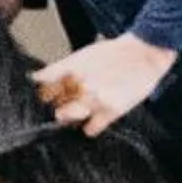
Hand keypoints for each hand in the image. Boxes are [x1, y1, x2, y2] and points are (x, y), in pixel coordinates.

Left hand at [34, 33, 175, 136]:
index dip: (43, 94)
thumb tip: (36, 78)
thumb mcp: (83, 55)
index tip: (47, 98)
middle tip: (67, 105)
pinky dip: (89, 127)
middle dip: (58, 106)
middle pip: (53, 103)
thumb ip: (59, 68)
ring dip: (70, 117)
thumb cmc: (115, 53)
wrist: (144, 53)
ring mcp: (93, 98)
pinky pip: (89, 129)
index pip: (43, 86)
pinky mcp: (109, 111)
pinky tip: (94, 120)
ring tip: (79, 112)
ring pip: (65, 118)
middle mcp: (79, 83)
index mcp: (71, 67)